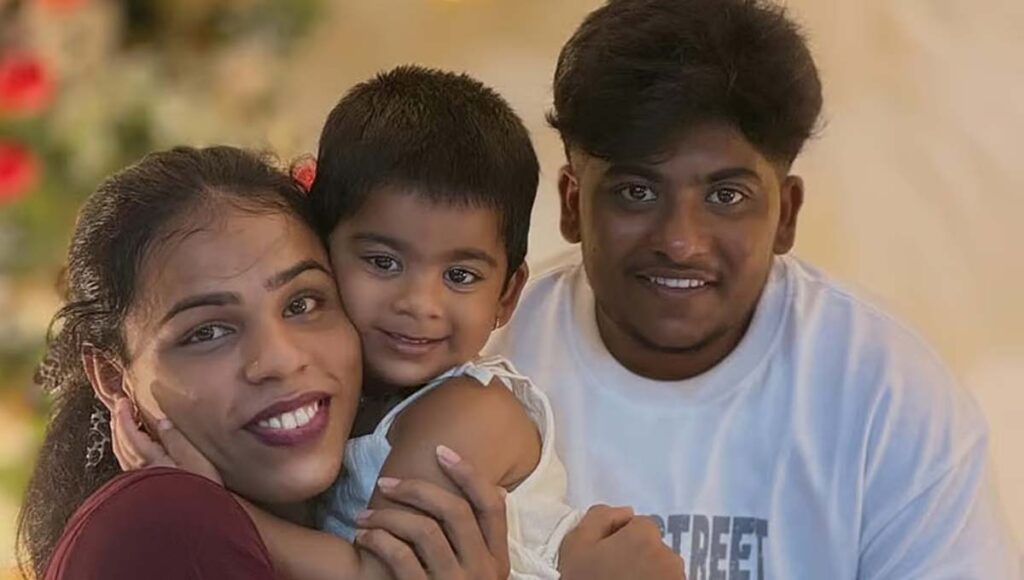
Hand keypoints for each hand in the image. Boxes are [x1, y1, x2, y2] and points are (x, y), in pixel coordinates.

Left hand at [109, 395, 221, 484]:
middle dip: (118, 424)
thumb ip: (177, 440)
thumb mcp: (195, 460)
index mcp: (152, 459)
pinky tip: (128, 452)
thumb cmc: (200, 491)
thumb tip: (162, 421)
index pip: (131, 433)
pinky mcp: (142, 492)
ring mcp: (140, 484)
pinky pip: (127, 465)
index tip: (123, 400)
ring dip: (119, 438)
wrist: (193, 524)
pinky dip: (124, 452)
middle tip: (118, 407)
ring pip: (122, 456)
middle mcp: (141, 471)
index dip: (125, 416)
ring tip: (119, 425)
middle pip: (122, 444)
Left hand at [355, 445, 509, 578]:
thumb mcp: (482, 575)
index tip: (442, 451)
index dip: (469, 474)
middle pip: (454, 511)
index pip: (493, 505)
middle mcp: (483, 572)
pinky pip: (400, 558)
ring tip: (363, 516)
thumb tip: (494, 489)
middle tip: (386, 482)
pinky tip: (363, 537)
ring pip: (423, 530)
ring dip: (387, 516)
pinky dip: (378, 540)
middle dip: (417, 488)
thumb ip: (483, 541)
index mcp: (499, 562)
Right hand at [560, 505, 685, 579]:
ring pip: (663, 569)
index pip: (639, 525)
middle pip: (654, 548)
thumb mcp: (576, 546)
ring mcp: (677, 579)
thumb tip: (626, 511)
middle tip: (615, 576)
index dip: (622, 539)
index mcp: (644, 535)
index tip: (607, 558)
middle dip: (639, 557)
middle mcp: (668, 554)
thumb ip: (599, 518)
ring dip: (649, 575)